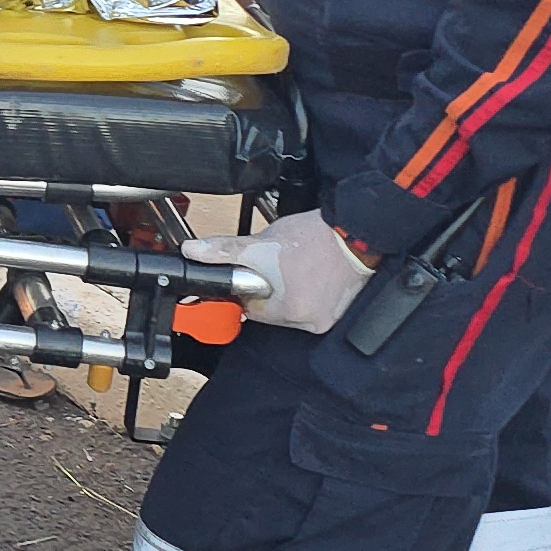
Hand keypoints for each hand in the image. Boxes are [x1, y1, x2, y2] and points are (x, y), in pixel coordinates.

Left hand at [190, 209, 370, 335]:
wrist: (356, 229)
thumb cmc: (315, 237)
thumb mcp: (261, 244)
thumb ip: (225, 250)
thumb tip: (194, 251)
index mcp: (290, 312)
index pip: (254, 312)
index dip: (250, 291)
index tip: (256, 277)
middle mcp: (312, 321)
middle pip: (275, 313)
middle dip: (272, 292)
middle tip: (280, 268)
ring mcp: (330, 318)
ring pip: (295, 309)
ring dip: (292, 293)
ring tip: (298, 270)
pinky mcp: (344, 309)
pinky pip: (317, 306)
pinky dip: (312, 294)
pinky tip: (313, 275)